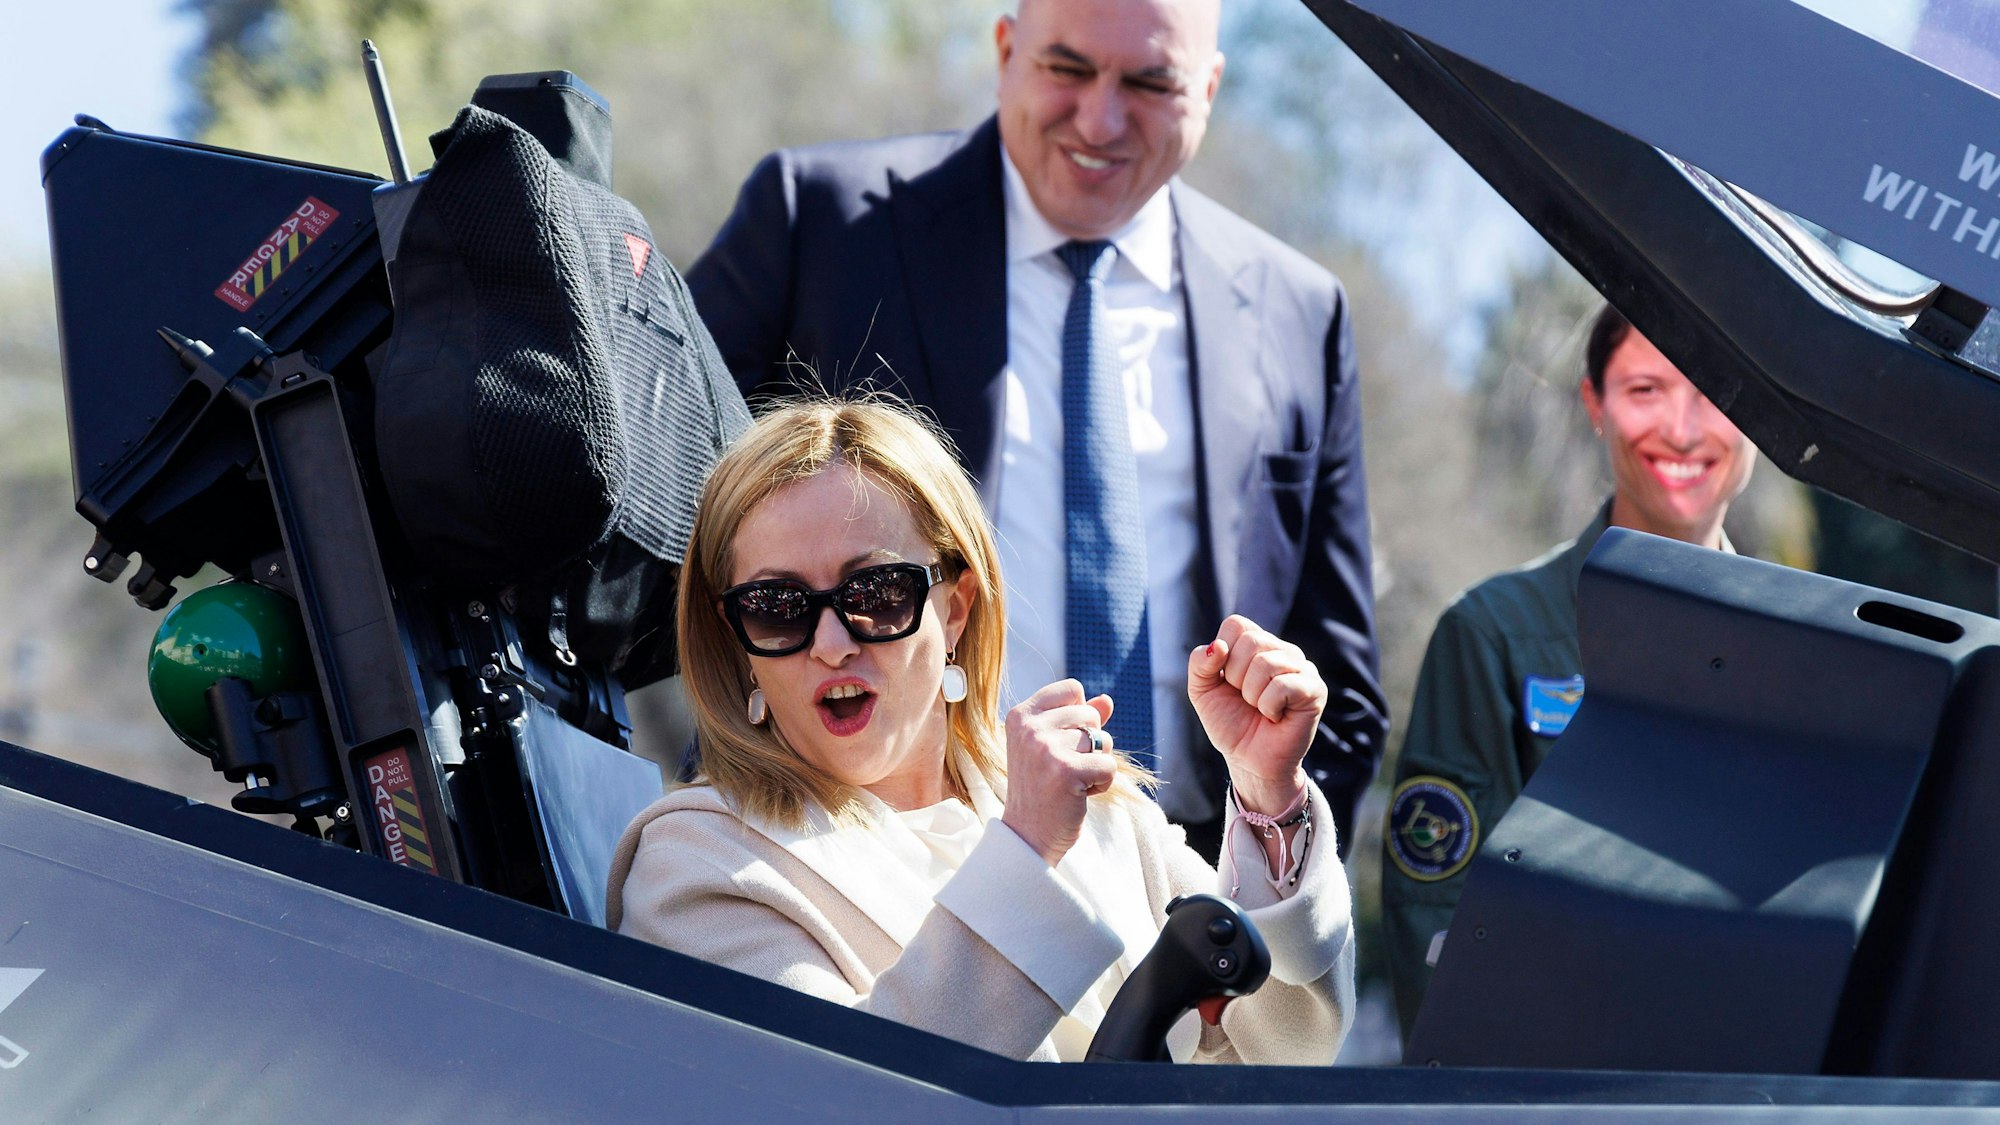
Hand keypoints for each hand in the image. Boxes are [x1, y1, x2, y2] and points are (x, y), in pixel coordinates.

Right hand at [1001, 679, 1120, 865]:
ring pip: (1102, 740)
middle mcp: (1030, 728)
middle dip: (1090, 743)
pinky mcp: (1067, 771)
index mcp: (1021, 716)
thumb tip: (1107, 700)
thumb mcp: (1051, 748)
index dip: (1080, 715)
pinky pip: (1109, 765)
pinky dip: (1103, 783)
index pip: (1072, 689)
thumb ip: (1077, 721)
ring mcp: (1046, 748)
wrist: (1027, 836)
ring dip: (1096, 764)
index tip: (1063, 742)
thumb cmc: (1041, 789)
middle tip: (1065, 768)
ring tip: (1072, 782)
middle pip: (1090, 715)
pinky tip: (1080, 794)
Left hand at [1188, 616, 1325, 815]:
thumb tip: (1218, 646)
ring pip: (1265, 664)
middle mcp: (1283, 650)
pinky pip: (1282, 686)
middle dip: (1236, 678)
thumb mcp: (1202, 691)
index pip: (1236, 625)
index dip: (1223, 655)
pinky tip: (1275, 716)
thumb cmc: (1230, 723)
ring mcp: (1302, 668)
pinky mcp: (1315, 690)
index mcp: (1258, 644)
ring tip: (1260, 708)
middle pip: (1251, 641)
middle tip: (1246, 699)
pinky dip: (1268, 706)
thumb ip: (1200, 664)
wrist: (1249, 761)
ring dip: (1252, 695)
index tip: (1228, 681)